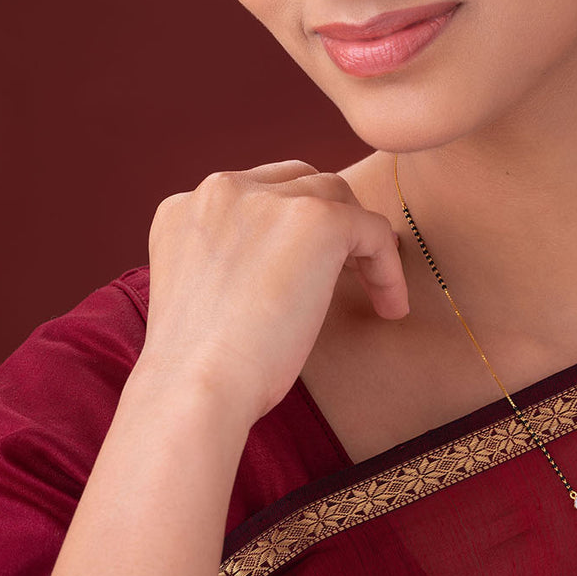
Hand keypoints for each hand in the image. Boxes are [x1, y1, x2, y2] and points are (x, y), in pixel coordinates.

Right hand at [138, 159, 409, 423]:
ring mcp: (269, 199)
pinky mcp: (316, 219)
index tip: (311, 267)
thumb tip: (288, 265)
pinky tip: (389, 307)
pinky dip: (388, 268)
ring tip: (376, 292)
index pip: (257, 194)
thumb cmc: (198, 370)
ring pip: (338, 200)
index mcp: (186, 207)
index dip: (291, 226)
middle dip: (329, 221)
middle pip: (300, 183)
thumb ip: (233, 261)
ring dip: (359, 243)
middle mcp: (222, 190)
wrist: (195, 392)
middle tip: (347, 270)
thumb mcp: (205, 295)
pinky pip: (372, 230)